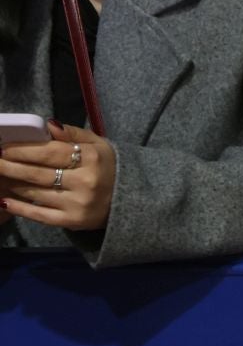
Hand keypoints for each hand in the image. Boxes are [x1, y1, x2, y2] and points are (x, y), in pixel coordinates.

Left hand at [0, 121, 116, 231]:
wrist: (127, 200)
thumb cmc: (107, 167)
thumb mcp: (98, 145)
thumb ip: (73, 134)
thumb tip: (47, 125)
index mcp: (93, 158)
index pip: (51, 152)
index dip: (24, 150)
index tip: (4, 146)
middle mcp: (85, 181)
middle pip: (39, 173)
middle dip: (11, 165)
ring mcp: (77, 203)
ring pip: (36, 192)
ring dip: (13, 183)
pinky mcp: (71, 221)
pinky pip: (39, 214)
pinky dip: (19, 207)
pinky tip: (4, 200)